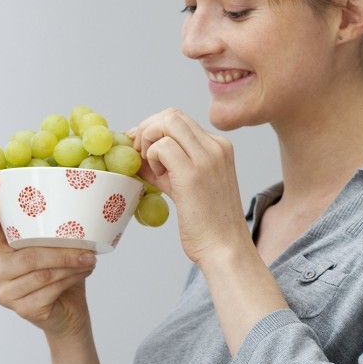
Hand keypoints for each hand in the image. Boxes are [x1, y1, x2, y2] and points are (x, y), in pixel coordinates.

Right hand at [0, 192, 96, 337]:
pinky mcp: (22, 309)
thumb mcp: (54, 253)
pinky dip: (70, 280)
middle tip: (86, 250)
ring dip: (70, 266)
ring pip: (42, 274)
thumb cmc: (61, 278)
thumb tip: (75, 220)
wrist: (68, 314)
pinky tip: (82, 274)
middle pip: (28, 257)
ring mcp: (7, 293)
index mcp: (3, 252)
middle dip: (61, 253)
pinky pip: (49, 291)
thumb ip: (52, 239)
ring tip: (89, 261)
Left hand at [131, 107, 252, 264]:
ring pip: (167, 123)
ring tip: (152, 168)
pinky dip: (151, 158)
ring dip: (148, 142)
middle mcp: (216, 146)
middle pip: (172, 114)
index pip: (179, 120)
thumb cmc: (207, 224)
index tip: (141, 147)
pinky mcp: (193, 174)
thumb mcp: (187, 186)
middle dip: (147, 129)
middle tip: (138, 154)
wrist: (225, 249)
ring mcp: (207, 158)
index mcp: (219, 147)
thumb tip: (137, 153)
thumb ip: (167, 166)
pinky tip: (159, 179)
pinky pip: (161, 146)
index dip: (154, 128)